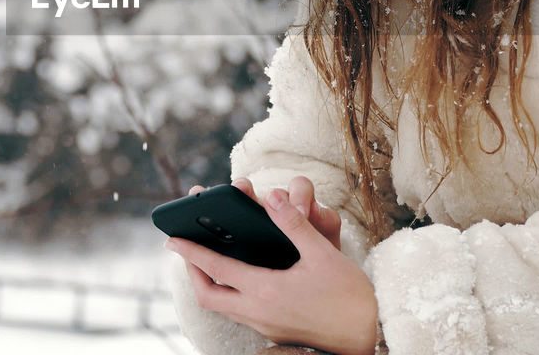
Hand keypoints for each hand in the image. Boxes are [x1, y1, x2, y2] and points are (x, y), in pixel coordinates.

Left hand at [168, 179, 378, 354]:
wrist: (366, 341)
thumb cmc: (349, 300)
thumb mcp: (324, 256)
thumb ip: (296, 225)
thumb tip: (275, 197)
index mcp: (266, 291)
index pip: (216, 268)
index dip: (191, 252)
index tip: (172, 238)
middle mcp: (258, 312)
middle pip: (208, 295)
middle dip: (193, 271)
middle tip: (187, 249)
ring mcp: (265, 325)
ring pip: (223, 306)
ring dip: (211, 283)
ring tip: (208, 262)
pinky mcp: (274, 332)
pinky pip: (239, 312)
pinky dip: (230, 294)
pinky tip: (241, 280)